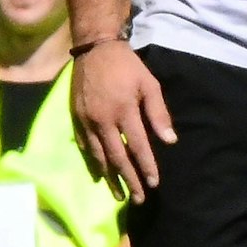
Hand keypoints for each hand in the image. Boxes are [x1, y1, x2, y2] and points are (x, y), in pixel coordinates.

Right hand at [70, 41, 173, 203]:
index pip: (138, 146)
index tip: (154, 183)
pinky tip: (100, 172)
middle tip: (139, 199)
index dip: (146, 166)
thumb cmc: (126, 66)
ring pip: (99, 155)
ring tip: (119, 194)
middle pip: (117, 157)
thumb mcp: (149, 84)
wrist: (95, 47)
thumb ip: (158, 113)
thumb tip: (169, 141)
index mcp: (124, 111)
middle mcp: (103, 119)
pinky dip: (93, 161)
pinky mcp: (76, 116)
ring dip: (110, 177)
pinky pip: (84, 144)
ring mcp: (87, 119)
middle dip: (129, 180)